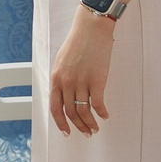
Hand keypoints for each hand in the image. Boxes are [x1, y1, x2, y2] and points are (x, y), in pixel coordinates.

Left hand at [48, 11, 114, 135]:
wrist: (91, 28)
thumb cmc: (77, 43)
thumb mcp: (62, 61)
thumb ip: (62, 79)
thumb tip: (65, 95)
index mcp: (56, 78)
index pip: (55, 107)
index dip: (60, 123)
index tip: (67, 132)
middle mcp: (66, 82)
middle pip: (70, 112)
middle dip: (78, 126)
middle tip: (86, 133)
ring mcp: (82, 82)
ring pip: (84, 111)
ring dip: (90, 123)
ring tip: (96, 128)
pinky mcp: (97, 80)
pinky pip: (98, 104)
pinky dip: (102, 113)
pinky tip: (106, 116)